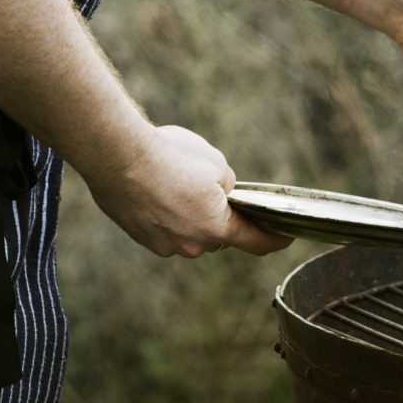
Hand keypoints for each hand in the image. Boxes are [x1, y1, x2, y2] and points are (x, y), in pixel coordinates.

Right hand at [81, 122, 289, 257]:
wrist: (116, 156)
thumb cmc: (170, 156)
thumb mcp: (215, 163)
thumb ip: (228, 187)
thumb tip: (224, 196)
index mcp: (216, 228)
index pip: (255, 242)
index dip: (274, 240)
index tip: (285, 237)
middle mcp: (191, 245)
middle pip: (218, 234)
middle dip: (221, 215)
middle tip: (212, 188)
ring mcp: (164, 245)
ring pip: (191, 233)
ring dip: (192, 215)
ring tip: (177, 184)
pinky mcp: (142, 239)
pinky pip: (167, 230)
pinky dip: (169, 216)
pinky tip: (159, 191)